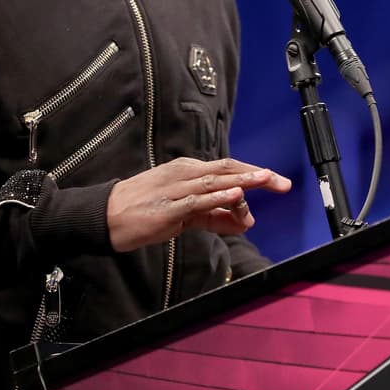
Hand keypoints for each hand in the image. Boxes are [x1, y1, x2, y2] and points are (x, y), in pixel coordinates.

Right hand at [105, 157, 291, 251]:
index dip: (254, 172)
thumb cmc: (144, 210)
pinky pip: (197, 200)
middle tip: (282, 182)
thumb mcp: (184, 211)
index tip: (277, 180)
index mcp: (188, 170)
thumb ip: (214, 215)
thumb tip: (245, 221)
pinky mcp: (168, 207)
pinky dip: (218, 196)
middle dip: (257, 175)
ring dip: (243, 181)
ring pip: (215, 182)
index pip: (228, 168)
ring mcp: (176, 189)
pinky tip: (235, 194)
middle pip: (228, 170)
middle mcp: (185, 174)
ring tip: (266, 180)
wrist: (106, 216)